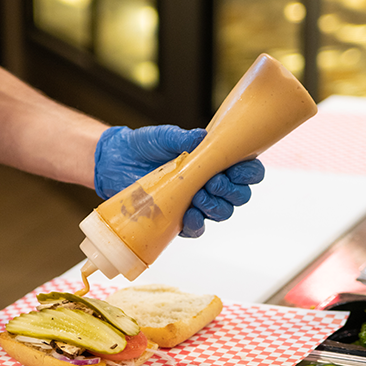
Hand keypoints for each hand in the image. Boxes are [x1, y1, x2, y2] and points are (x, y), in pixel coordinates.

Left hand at [94, 125, 264, 237]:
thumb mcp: (164, 137)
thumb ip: (183, 138)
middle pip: (240, 195)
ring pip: (223, 213)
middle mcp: (212, 184)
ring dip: (215, 207)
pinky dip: (197, 223)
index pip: (248, 171)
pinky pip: (198, 229)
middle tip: (212, 182)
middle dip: (231, 191)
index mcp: (216, 161)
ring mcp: (197, 202)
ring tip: (198, 196)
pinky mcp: (179, 218)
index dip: (248, 173)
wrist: (117, 162)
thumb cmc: (145, 146)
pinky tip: (189, 214)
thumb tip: (202, 138)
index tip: (235, 169)